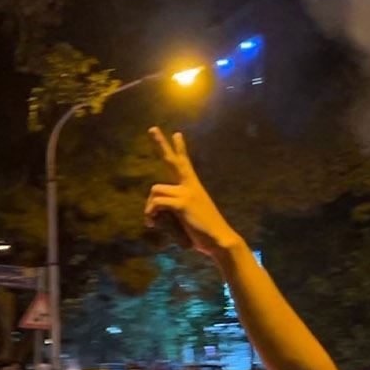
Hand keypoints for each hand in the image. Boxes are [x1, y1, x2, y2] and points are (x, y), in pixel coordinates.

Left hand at [145, 127, 241, 256]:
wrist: (220, 241)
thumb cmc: (205, 234)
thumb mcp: (190, 218)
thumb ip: (175, 213)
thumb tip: (157, 215)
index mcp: (194, 187)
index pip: (185, 163)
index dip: (180, 148)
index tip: (177, 134)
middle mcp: (190, 185)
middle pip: (172, 161)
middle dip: (161, 144)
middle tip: (151, 128)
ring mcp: (187, 193)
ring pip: (156, 190)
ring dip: (149, 207)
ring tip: (151, 221)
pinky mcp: (182, 203)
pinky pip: (157, 203)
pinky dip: (151, 213)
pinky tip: (152, 223)